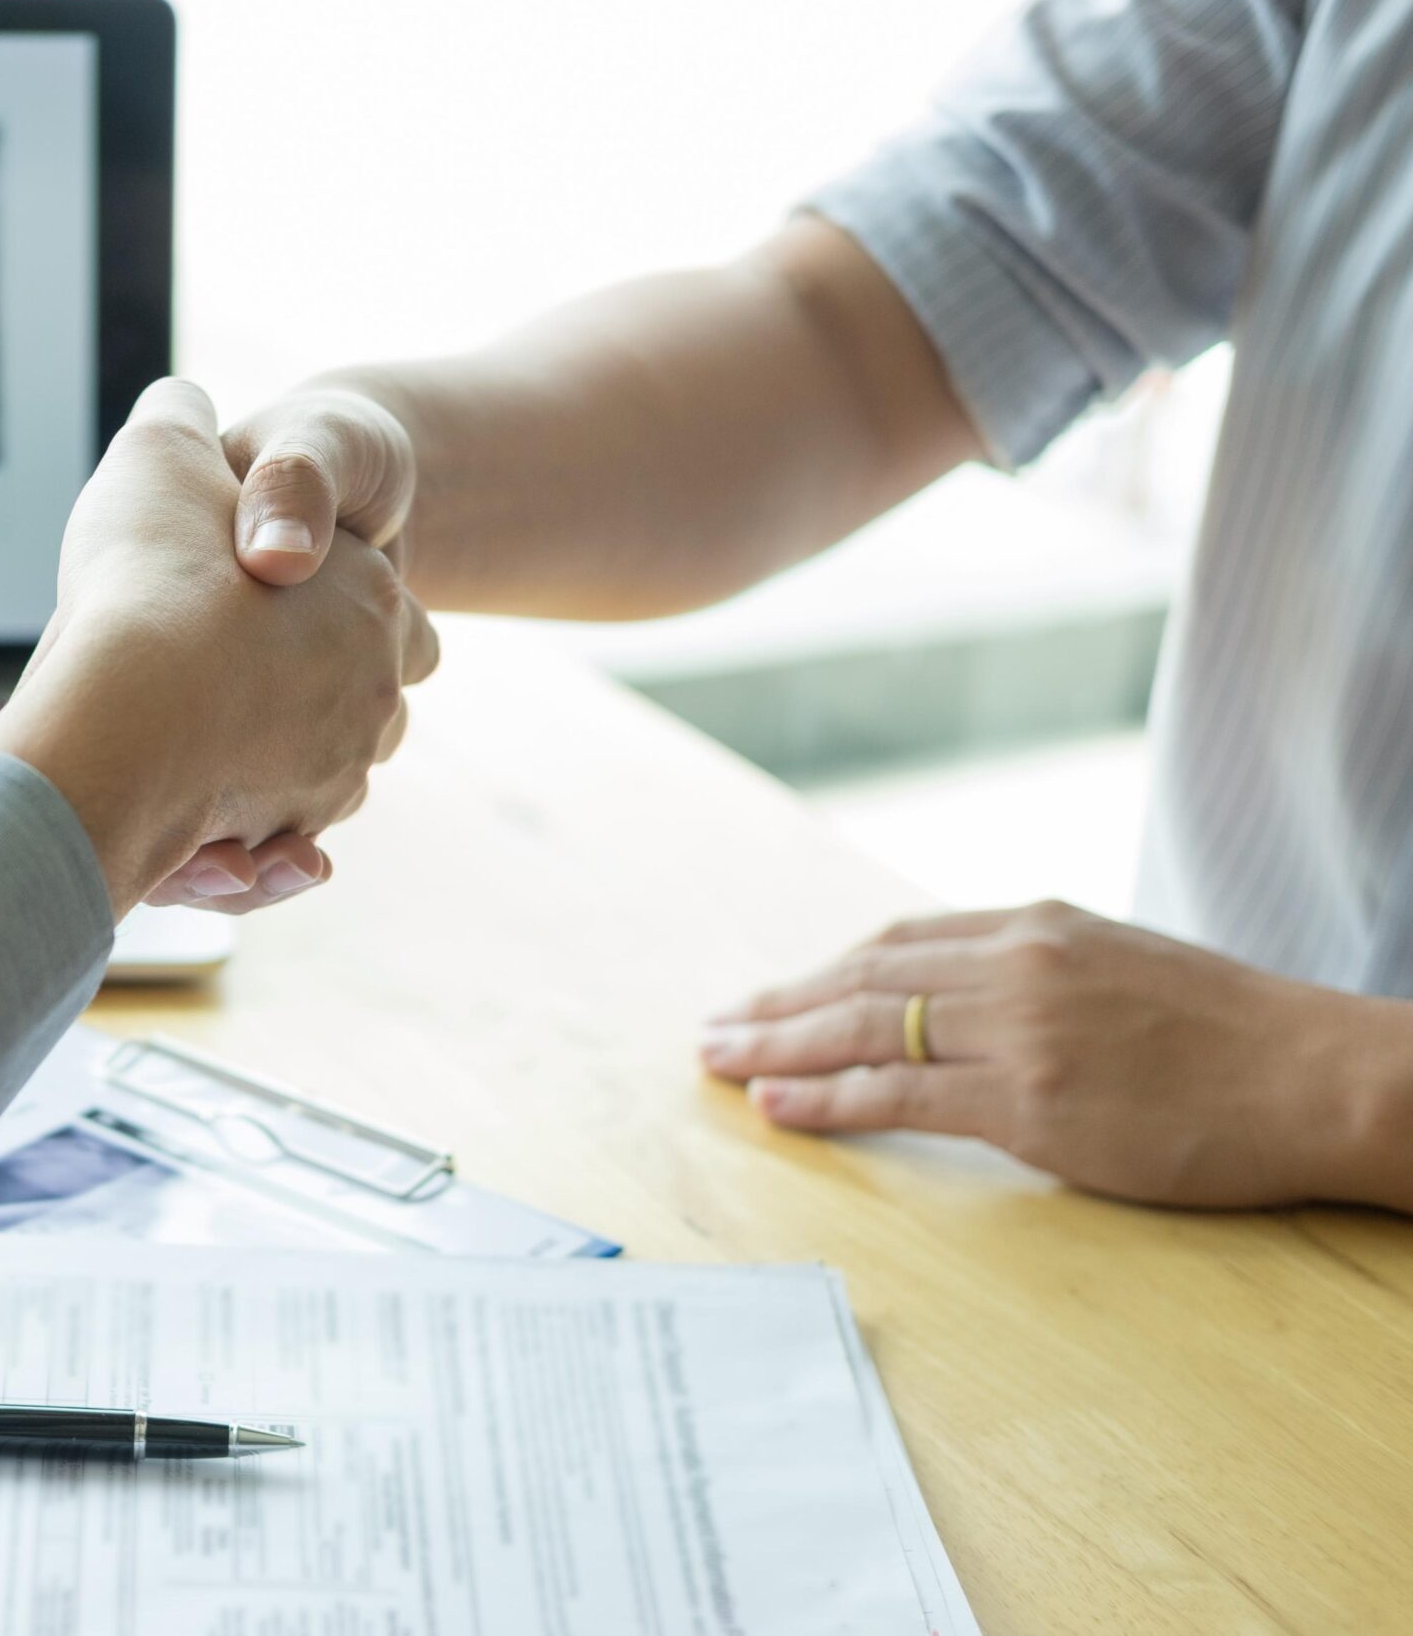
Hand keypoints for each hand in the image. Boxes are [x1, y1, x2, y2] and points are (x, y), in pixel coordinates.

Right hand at [0, 378, 437, 914]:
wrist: (110, 719)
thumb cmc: (148, 579)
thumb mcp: (163, 456)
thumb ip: (181, 422)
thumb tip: (184, 407)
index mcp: (370, 599)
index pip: (387, 610)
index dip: (328, 602)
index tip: (264, 601)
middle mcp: (372, 694)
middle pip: (362, 705)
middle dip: (305, 703)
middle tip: (220, 682)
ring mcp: (335, 776)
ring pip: (324, 786)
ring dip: (276, 778)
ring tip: (198, 752)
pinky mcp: (282, 848)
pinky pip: (280, 857)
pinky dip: (252, 853)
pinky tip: (203, 831)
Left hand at [699, 901, 1412, 1210]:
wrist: (1321, 1075)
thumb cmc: (1232, 1034)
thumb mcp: (1120, 968)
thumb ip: (1035, 976)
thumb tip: (962, 999)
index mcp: (1036, 926)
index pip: (894, 943)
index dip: (818, 973)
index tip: (768, 997)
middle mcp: (1016, 965)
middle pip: (859, 978)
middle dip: (775, 1006)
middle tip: (710, 1031)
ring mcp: (1020, 1031)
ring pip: (863, 1029)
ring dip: (778, 1048)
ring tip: (718, 1063)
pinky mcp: (1031, 1103)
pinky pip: (899, 1096)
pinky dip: (827, 1099)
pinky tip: (776, 1105)